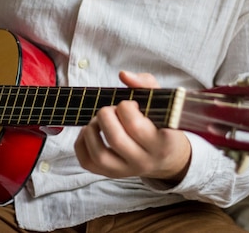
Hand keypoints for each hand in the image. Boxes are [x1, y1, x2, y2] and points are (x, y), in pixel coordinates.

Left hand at [74, 71, 190, 182]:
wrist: (167, 158)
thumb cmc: (161, 124)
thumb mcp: (162, 103)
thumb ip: (146, 84)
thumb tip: (123, 75)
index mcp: (162, 142)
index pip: (136, 126)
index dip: (126, 108)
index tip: (130, 103)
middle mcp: (144, 161)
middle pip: (116, 140)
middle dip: (107, 116)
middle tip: (112, 109)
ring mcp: (126, 171)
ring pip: (100, 155)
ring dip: (92, 130)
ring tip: (98, 119)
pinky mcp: (111, 174)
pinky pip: (88, 163)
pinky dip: (81, 143)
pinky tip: (90, 130)